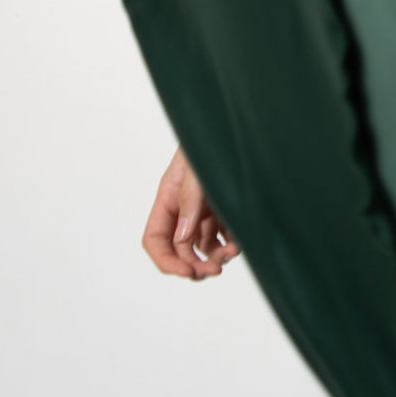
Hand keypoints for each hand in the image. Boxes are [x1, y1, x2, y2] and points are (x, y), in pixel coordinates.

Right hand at [142, 141, 240, 279]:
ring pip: (202, 247)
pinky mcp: (224, 206)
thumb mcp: (197, 169)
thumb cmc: (213, 139)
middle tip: (215, 270)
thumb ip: (190, 200)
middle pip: (179, 250)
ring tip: (232, 253)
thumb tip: (183, 239)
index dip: (167, 262)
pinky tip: (240, 242)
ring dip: (214, 257)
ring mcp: (204, 208)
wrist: (235, 124)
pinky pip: (222, 235)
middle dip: (194, 266)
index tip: (188, 272)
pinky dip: (229, 244)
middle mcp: (183, 207)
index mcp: (168, 198)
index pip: (155, 240)